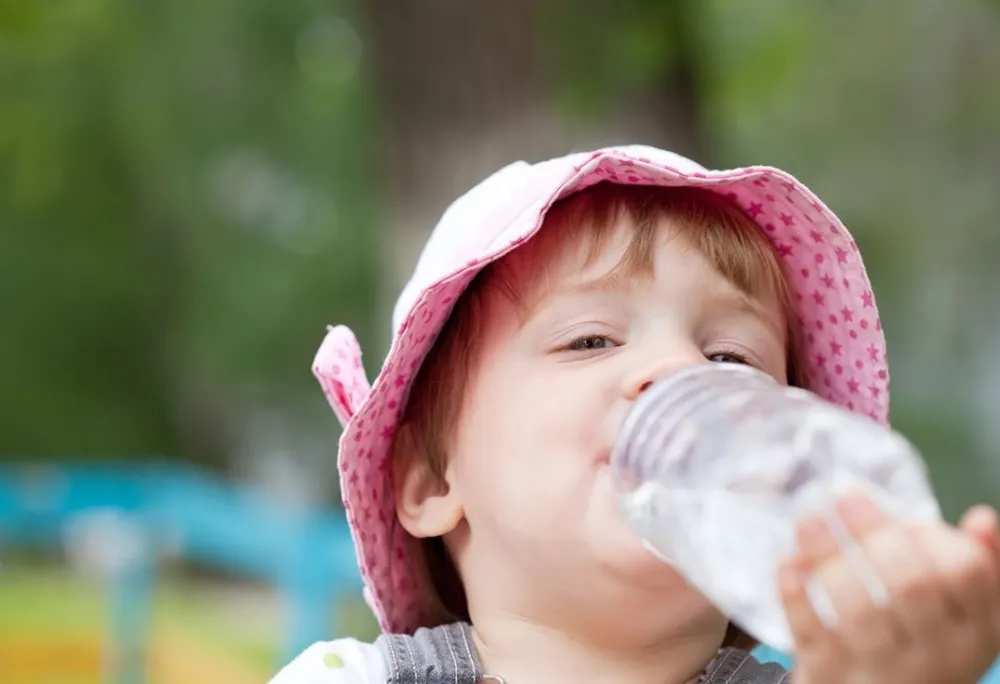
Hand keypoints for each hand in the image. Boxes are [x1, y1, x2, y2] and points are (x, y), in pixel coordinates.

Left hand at [779, 494, 999, 683]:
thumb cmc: (919, 648)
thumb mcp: (961, 619)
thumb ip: (975, 570)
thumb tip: (980, 520)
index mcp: (973, 634)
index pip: (966, 573)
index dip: (932, 535)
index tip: (902, 518)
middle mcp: (936, 658)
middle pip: (911, 584)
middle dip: (874, 532)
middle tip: (844, 495)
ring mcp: (883, 674)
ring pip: (861, 610)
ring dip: (829, 555)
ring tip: (808, 519)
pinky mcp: (831, 681)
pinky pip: (814, 635)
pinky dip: (797, 595)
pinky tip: (788, 562)